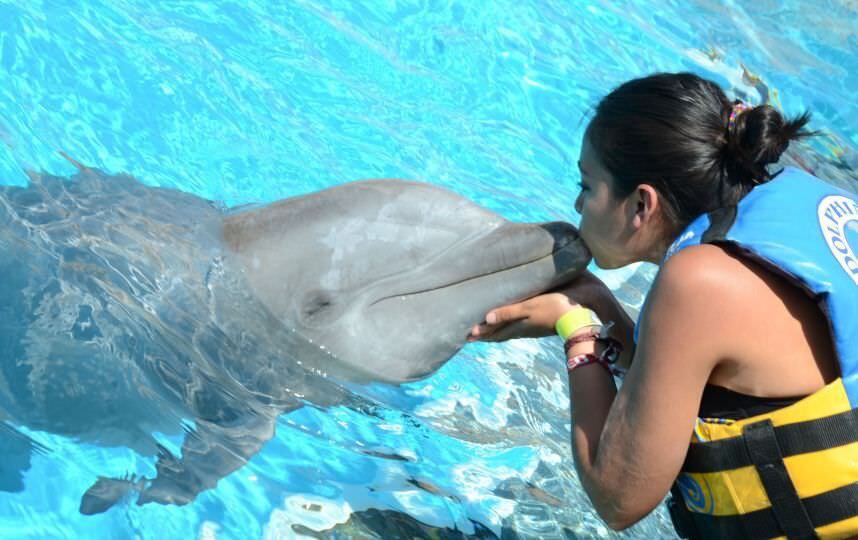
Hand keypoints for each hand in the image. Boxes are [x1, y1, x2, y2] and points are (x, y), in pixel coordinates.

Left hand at [467, 270, 612, 342]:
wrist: (583, 313)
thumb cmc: (555, 307)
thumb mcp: (529, 307)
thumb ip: (508, 312)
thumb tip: (486, 318)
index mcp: (518, 325)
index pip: (494, 331)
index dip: (480, 333)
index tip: (465, 336)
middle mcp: (523, 329)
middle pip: (500, 333)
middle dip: (485, 334)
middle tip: (471, 335)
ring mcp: (533, 328)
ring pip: (510, 330)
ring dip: (497, 330)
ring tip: (487, 329)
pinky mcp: (542, 322)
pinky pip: (520, 326)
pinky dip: (511, 324)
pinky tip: (513, 322)